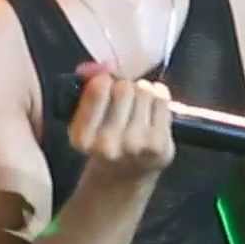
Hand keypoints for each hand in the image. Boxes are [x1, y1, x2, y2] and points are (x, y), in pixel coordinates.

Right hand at [67, 62, 174, 179]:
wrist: (124, 176)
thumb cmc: (104, 140)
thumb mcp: (85, 118)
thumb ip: (87, 86)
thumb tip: (99, 66)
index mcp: (82, 138)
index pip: (98, 88)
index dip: (105, 80)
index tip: (106, 86)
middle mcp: (107, 145)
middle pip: (124, 88)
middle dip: (124, 87)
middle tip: (124, 100)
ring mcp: (135, 146)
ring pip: (144, 91)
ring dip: (142, 93)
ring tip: (138, 108)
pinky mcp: (158, 145)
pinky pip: (162, 101)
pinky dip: (159, 98)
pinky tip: (152, 110)